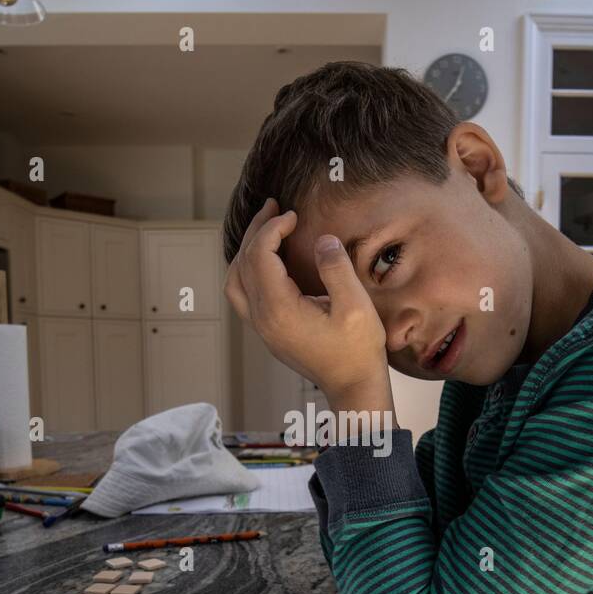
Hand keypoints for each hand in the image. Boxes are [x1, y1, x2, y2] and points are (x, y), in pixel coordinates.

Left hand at [225, 198, 393, 414]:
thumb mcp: (356, 306)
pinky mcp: (268, 333)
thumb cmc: (357, 351)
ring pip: (235, 281)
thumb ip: (336, 269)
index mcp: (279, 309)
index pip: (259, 255)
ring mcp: (261, 329)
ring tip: (266, 230)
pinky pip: (243, 296)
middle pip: (242, 264)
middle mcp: (262, 319)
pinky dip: (247, 271)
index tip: (294, 215)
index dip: (273, 228)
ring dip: (246, 252)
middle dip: (257, 231)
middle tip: (273, 207)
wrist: (353, 387)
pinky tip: (266, 262)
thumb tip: (322, 240)